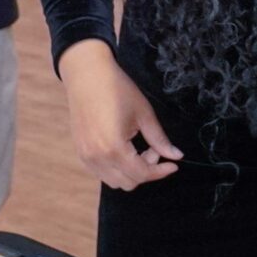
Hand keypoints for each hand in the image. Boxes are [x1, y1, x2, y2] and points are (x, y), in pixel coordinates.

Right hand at [57, 40, 181, 191]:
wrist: (87, 75)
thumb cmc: (117, 90)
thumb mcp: (144, 114)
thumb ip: (159, 139)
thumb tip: (177, 156)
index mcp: (114, 148)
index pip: (142, 173)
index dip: (161, 171)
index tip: (174, 164)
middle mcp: (97, 157)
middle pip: (128, 182)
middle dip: (146, 170)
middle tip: (153, 148)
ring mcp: (85, 156)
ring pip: (114, 181)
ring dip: (131, 171)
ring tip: (138, 148)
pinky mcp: (80, 152)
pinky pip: (100, 172)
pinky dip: (116, 168)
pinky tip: (123, 149)